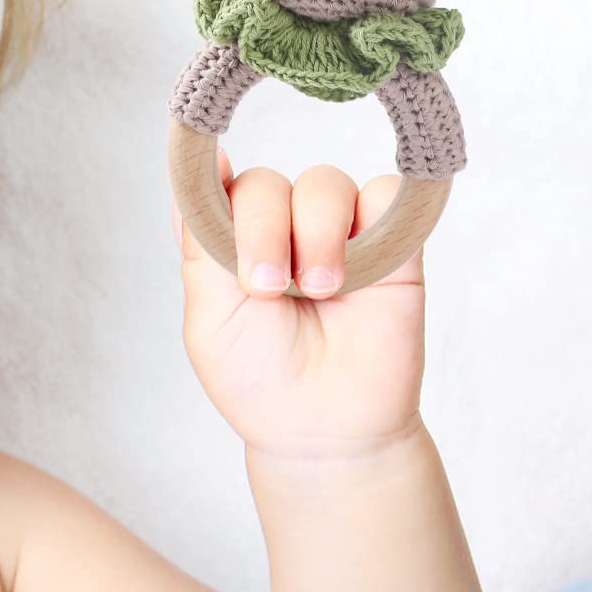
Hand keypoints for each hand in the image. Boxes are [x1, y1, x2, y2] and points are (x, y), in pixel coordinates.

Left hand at [171, 145, 425, 459]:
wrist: (327, 432)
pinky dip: (377, 215)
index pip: (215, 186)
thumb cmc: (260, 380)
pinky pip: (386, 193)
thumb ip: (202, 244)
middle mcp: (280, 229)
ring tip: (321, 290)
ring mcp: (335, 233)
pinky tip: (363, 263)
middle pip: (264, 184)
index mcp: (228, 243)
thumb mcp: (210, 318)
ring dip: (316, 232)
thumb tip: (203, 167)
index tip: (208, 160)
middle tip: (267, 288)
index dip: (208, 169)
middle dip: (262, 230)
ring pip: (323, 183)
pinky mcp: (389, 243)